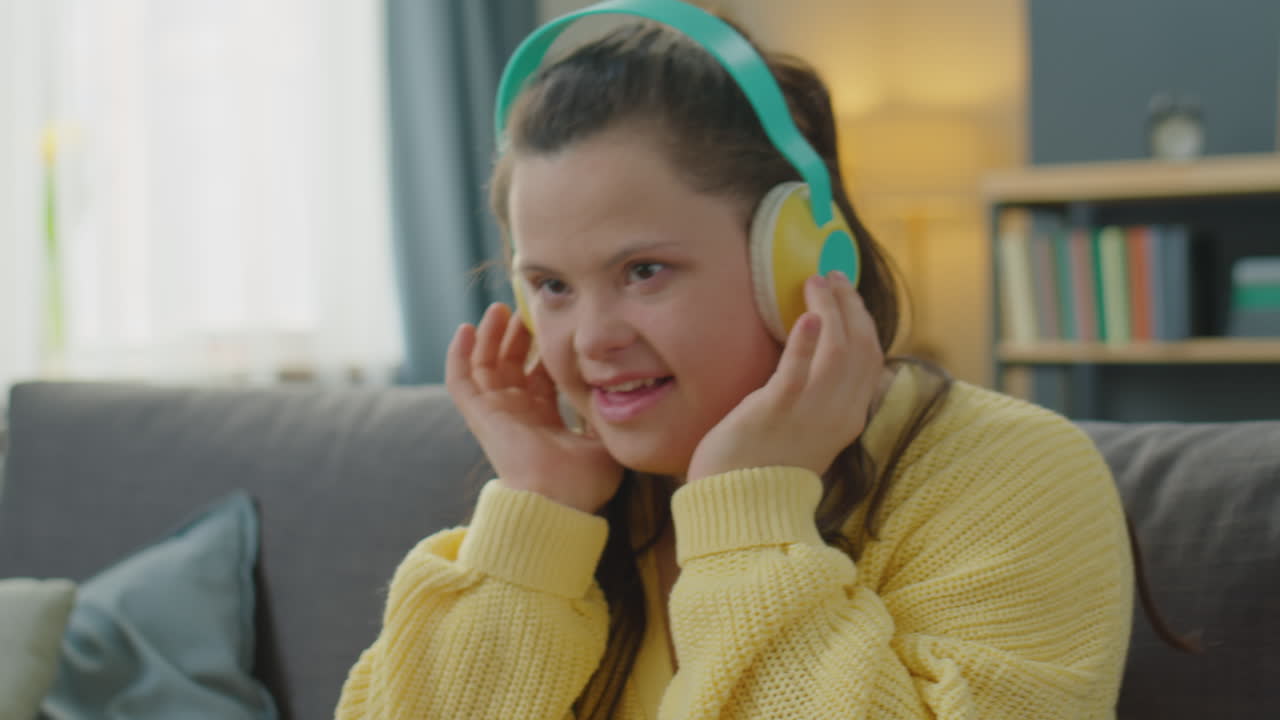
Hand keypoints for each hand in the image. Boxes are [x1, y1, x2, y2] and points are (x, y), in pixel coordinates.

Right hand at [445, 302, 622, 513]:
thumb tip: (621, 395)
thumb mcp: (605, 440)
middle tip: (525, 308)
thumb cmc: (584, 481)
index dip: (544, 349)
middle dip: (517, 336)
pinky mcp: (480, 415)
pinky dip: (459, 355)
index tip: (553, 323)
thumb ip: (607, 416)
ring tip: (499, 309)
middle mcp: (518, 415)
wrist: (558, 500)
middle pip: (511, 365)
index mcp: (545, 421)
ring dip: (490, 336)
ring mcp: (497, 414)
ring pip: (485, 366)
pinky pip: (460, 381)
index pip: (540, 376)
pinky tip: (467, 329)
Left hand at [686, 271, 883, 481]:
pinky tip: (806, 315)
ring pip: (839, 350)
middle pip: (862, 347)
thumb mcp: (804, 430)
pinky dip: (806, 340)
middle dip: (850, 304)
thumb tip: (811, 357)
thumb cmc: (762, 467)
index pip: (871, 358)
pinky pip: (797, 371)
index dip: (862, 319)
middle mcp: (839, 415)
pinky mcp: (776, 412)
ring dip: (831, 309)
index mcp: (848, 418)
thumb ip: (816, 399)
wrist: (738, 507)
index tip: (846, 292)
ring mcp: (810, 414)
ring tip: (814, 282)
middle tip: (831, 275)